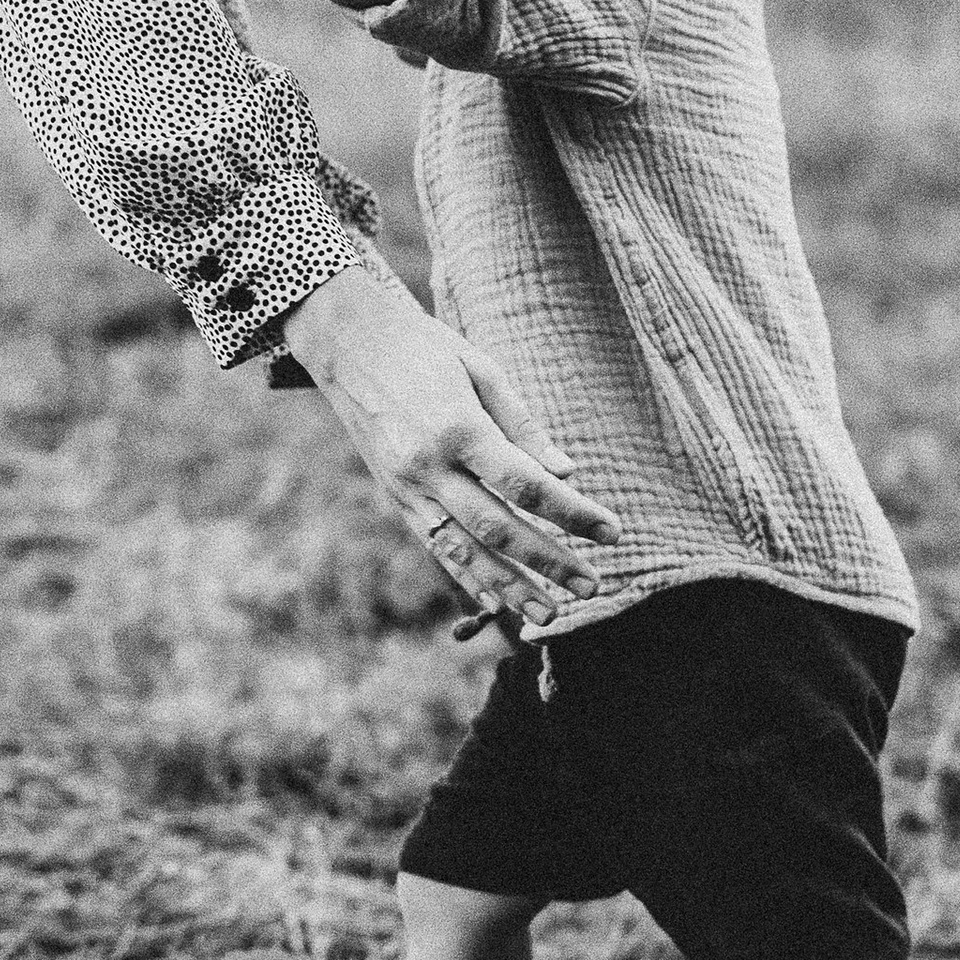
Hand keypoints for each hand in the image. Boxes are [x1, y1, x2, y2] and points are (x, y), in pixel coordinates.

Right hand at [280, 266, 621, 625]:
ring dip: (511, 587)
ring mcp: (408, 488)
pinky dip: (467, 577)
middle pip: (499, 528)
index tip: (612, 532)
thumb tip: (567, 472)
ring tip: (550, 616)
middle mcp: (430, 466)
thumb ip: (522, 424)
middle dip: (549, 562)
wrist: (348, 344)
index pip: (527, 484)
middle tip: (593, 587)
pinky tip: (496, 603)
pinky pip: (436, 546)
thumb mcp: (480, 368)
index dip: (573, 513)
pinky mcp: (395, 499)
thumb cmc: (425, 347)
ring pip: (465, 550)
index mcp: (458, 428)